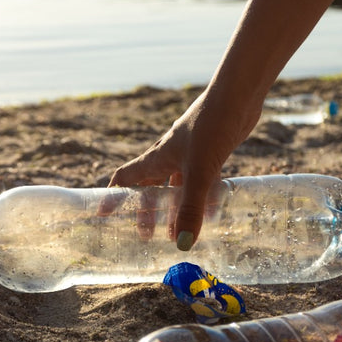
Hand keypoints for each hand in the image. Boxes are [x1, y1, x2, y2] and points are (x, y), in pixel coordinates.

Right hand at [106, 90, 254, 248]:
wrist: (238, 96)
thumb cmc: (211, 126)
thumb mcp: (199, 172)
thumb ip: (191, 208)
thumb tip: (183, 245)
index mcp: (156, 158)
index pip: (125, 178)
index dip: (112, 196)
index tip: (104, 215)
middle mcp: (169, 156)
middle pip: (149, 187)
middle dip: (146, 211)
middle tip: (147, 235)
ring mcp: (190, 153)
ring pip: (175, 186)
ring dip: (174, 208)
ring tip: (177, 233)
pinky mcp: (211, 152)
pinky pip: (200, 180)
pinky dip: (202, 198)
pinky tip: (212, 215)